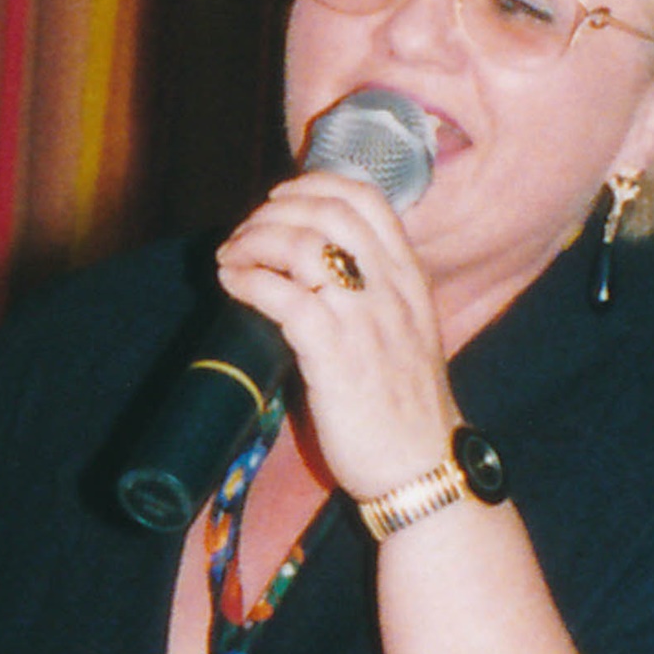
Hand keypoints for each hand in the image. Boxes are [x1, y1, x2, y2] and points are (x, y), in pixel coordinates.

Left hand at [211, 176, 460, 510]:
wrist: (422, 467)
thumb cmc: (407, 412)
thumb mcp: (405, 337)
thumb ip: (373, 299)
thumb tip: (315, 278)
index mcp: (409, 280)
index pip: (367, 200)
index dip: (314, 186)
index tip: (280, 199)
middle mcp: (389, 288)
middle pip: (326, 211)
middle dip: (273, 211)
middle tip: (245, 233)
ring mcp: (362, 317)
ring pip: (300, 244)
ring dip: (253, 241)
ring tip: (230, 258)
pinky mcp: (333, 352)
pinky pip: (281, 294)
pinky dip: (248, 279)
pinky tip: (232, 284)